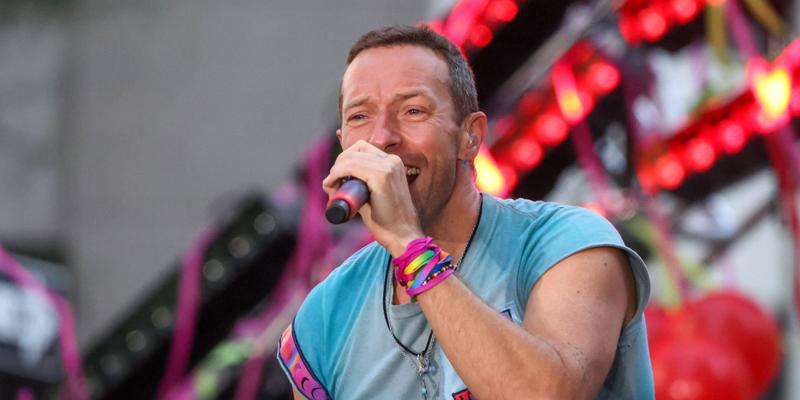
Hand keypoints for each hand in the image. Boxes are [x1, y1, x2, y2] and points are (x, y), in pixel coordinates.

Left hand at [322, 140, 422, 255]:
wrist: (403, 236)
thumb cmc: (388, 221)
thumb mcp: (375, 195)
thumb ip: (363, 185)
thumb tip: (340, 183)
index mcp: (393, 163)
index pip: (362, 149)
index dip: (345, 160)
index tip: (336, 178)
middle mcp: (392, 160)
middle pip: (356, 149)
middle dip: (338, 164)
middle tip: (331, 183)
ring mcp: (388, 167)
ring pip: (350, 158)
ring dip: (335, 170)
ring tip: (330, 187)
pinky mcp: (381, 176)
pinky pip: (350, 167)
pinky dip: (336, 173)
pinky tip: (331, 184)